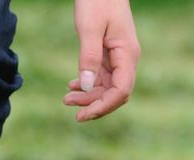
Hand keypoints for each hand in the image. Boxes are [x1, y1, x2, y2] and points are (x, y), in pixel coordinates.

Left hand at [63, 0, 140, 120]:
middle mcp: (126, 59)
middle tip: (67, 105)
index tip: (82, 114)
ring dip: (88, 96)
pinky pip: (101, 78)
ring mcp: (118, 58)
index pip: (122, 91)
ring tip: (66, 98)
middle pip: (115, 93)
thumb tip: (86, 86)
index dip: (103, 106)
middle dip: (93, 104)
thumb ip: (88, 57)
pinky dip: (87, 85)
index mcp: (127, 54)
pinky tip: (71, 86)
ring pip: (107, 88)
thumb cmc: (97, 2)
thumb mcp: (89, 29)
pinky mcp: (109, 55)